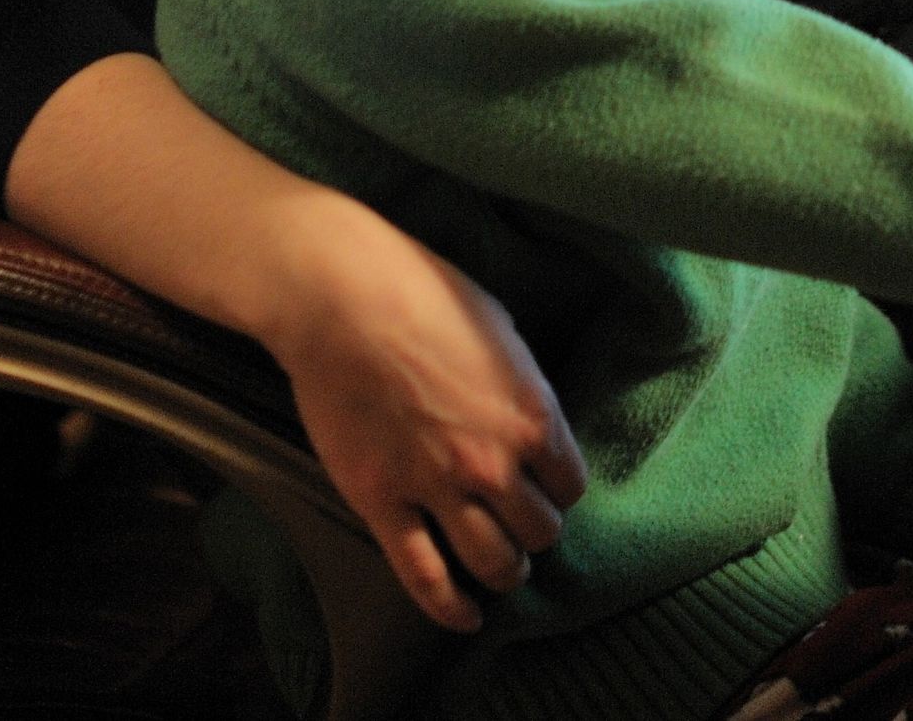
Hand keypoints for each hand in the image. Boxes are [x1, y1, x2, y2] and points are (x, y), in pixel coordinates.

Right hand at [252, 193, 590, 630]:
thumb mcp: (500, 329)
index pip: (571, 484)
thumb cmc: (422, 293)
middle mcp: (494, 462)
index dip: (559, 490)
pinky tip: (464, 618)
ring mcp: (437, 487)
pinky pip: (425, 577)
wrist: (341, 299)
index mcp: (532, 415)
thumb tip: (524, 412)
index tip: (545, 487)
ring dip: (503, 572)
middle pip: (539, 531)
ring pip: (493, 562)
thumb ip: (520, 385)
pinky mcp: (383, 504)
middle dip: (535, 532)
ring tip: (499, 569)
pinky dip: (450, 608)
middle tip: (521, 527)